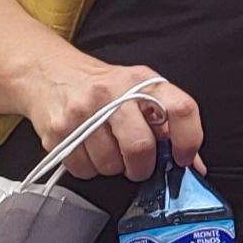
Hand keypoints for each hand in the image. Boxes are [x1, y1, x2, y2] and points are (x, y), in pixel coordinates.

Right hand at [29, 61, 204, 181]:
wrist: (50, 73)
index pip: (181, 108)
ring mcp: (82, 111)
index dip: (188, 140)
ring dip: (112, 167)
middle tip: (137, 164)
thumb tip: (193, 165)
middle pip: (140, 147)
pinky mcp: (58, 131)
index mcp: (142, 81)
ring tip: (107, 149)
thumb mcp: (138, 92)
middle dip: (142, 167)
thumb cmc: (103, 88)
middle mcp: (112, 92)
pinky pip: (84, 170)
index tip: (182, 158)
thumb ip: (167, 126)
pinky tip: (87, 149)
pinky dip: (89, 168)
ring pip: (109, 165)